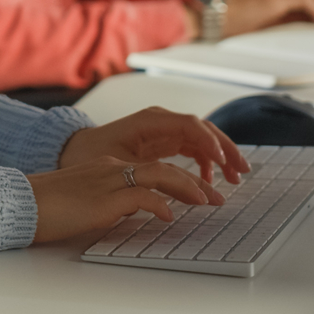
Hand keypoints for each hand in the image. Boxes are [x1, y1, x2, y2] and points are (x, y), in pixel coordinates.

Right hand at [28, 156, 224, 242]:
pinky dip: (160, 205)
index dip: (181, 180)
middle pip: (163, 168)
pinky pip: (142, 196)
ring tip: (206, 202)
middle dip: (195, 183)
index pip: (152, 168)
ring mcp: (108, 181)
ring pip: (160, 175)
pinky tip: (169, 217)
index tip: (200, 194)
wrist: (22, 203)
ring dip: (188, 189)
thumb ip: (111, 203)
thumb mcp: (86, 201)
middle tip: (216, 198)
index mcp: (107, 167)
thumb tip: (135, 215)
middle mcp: (111, 168)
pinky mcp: (104, 198)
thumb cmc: (47, 207)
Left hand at [59, 106, 248, 183]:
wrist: (72, 151)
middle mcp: (160, 121)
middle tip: (242, 170)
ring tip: (234, 178)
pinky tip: (211, 178)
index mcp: (150, 121)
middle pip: (202, 129)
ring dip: (220, 156)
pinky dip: (205, 161)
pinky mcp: (162, 142)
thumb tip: (179, 192)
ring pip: (201, 139)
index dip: (210, 142)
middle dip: (225, 148)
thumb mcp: (121, 167)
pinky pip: (192, 147)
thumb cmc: (90, 154)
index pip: (190, 125)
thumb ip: (152, 177)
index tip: (223, 162)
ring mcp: (162, 130)